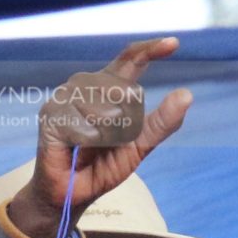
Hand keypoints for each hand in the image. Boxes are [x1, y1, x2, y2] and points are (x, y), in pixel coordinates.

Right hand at [7, 38, 192, 237]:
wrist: (72, 194)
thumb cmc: (102, 166)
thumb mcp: (139, 146)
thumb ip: (161, 123)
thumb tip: (186, 95)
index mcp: (108, 88)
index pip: (129, 60)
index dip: (150, 50)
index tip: (174, 44)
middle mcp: (85, 85)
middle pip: (123, 91)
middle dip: (125, 124)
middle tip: (106, 143)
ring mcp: (65, 97)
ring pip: (105, 110)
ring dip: (105, 136)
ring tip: (89, 146)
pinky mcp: (50, 115)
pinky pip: (85, 127)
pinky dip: (87, 143)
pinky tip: (75, 148)